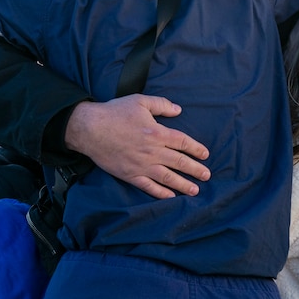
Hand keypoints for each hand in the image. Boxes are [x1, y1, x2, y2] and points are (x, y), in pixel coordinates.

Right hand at [64, 95, 210, 198]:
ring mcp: (142, 165)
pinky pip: (149, 186)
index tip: (205, 155)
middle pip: (179, 162)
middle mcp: (153, 151)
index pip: (183, 142)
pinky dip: (161, 193)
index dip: (196, 149)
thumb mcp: (139, 101)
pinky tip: (170, 197)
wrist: (90, 129)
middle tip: (207, 176)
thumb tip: (178, 109)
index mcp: (157, 132)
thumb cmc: (114, 112)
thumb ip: (161, 104)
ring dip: (183, 184)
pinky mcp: (130, 174)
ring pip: (168, 178)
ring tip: (195, 190)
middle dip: (195, 170)